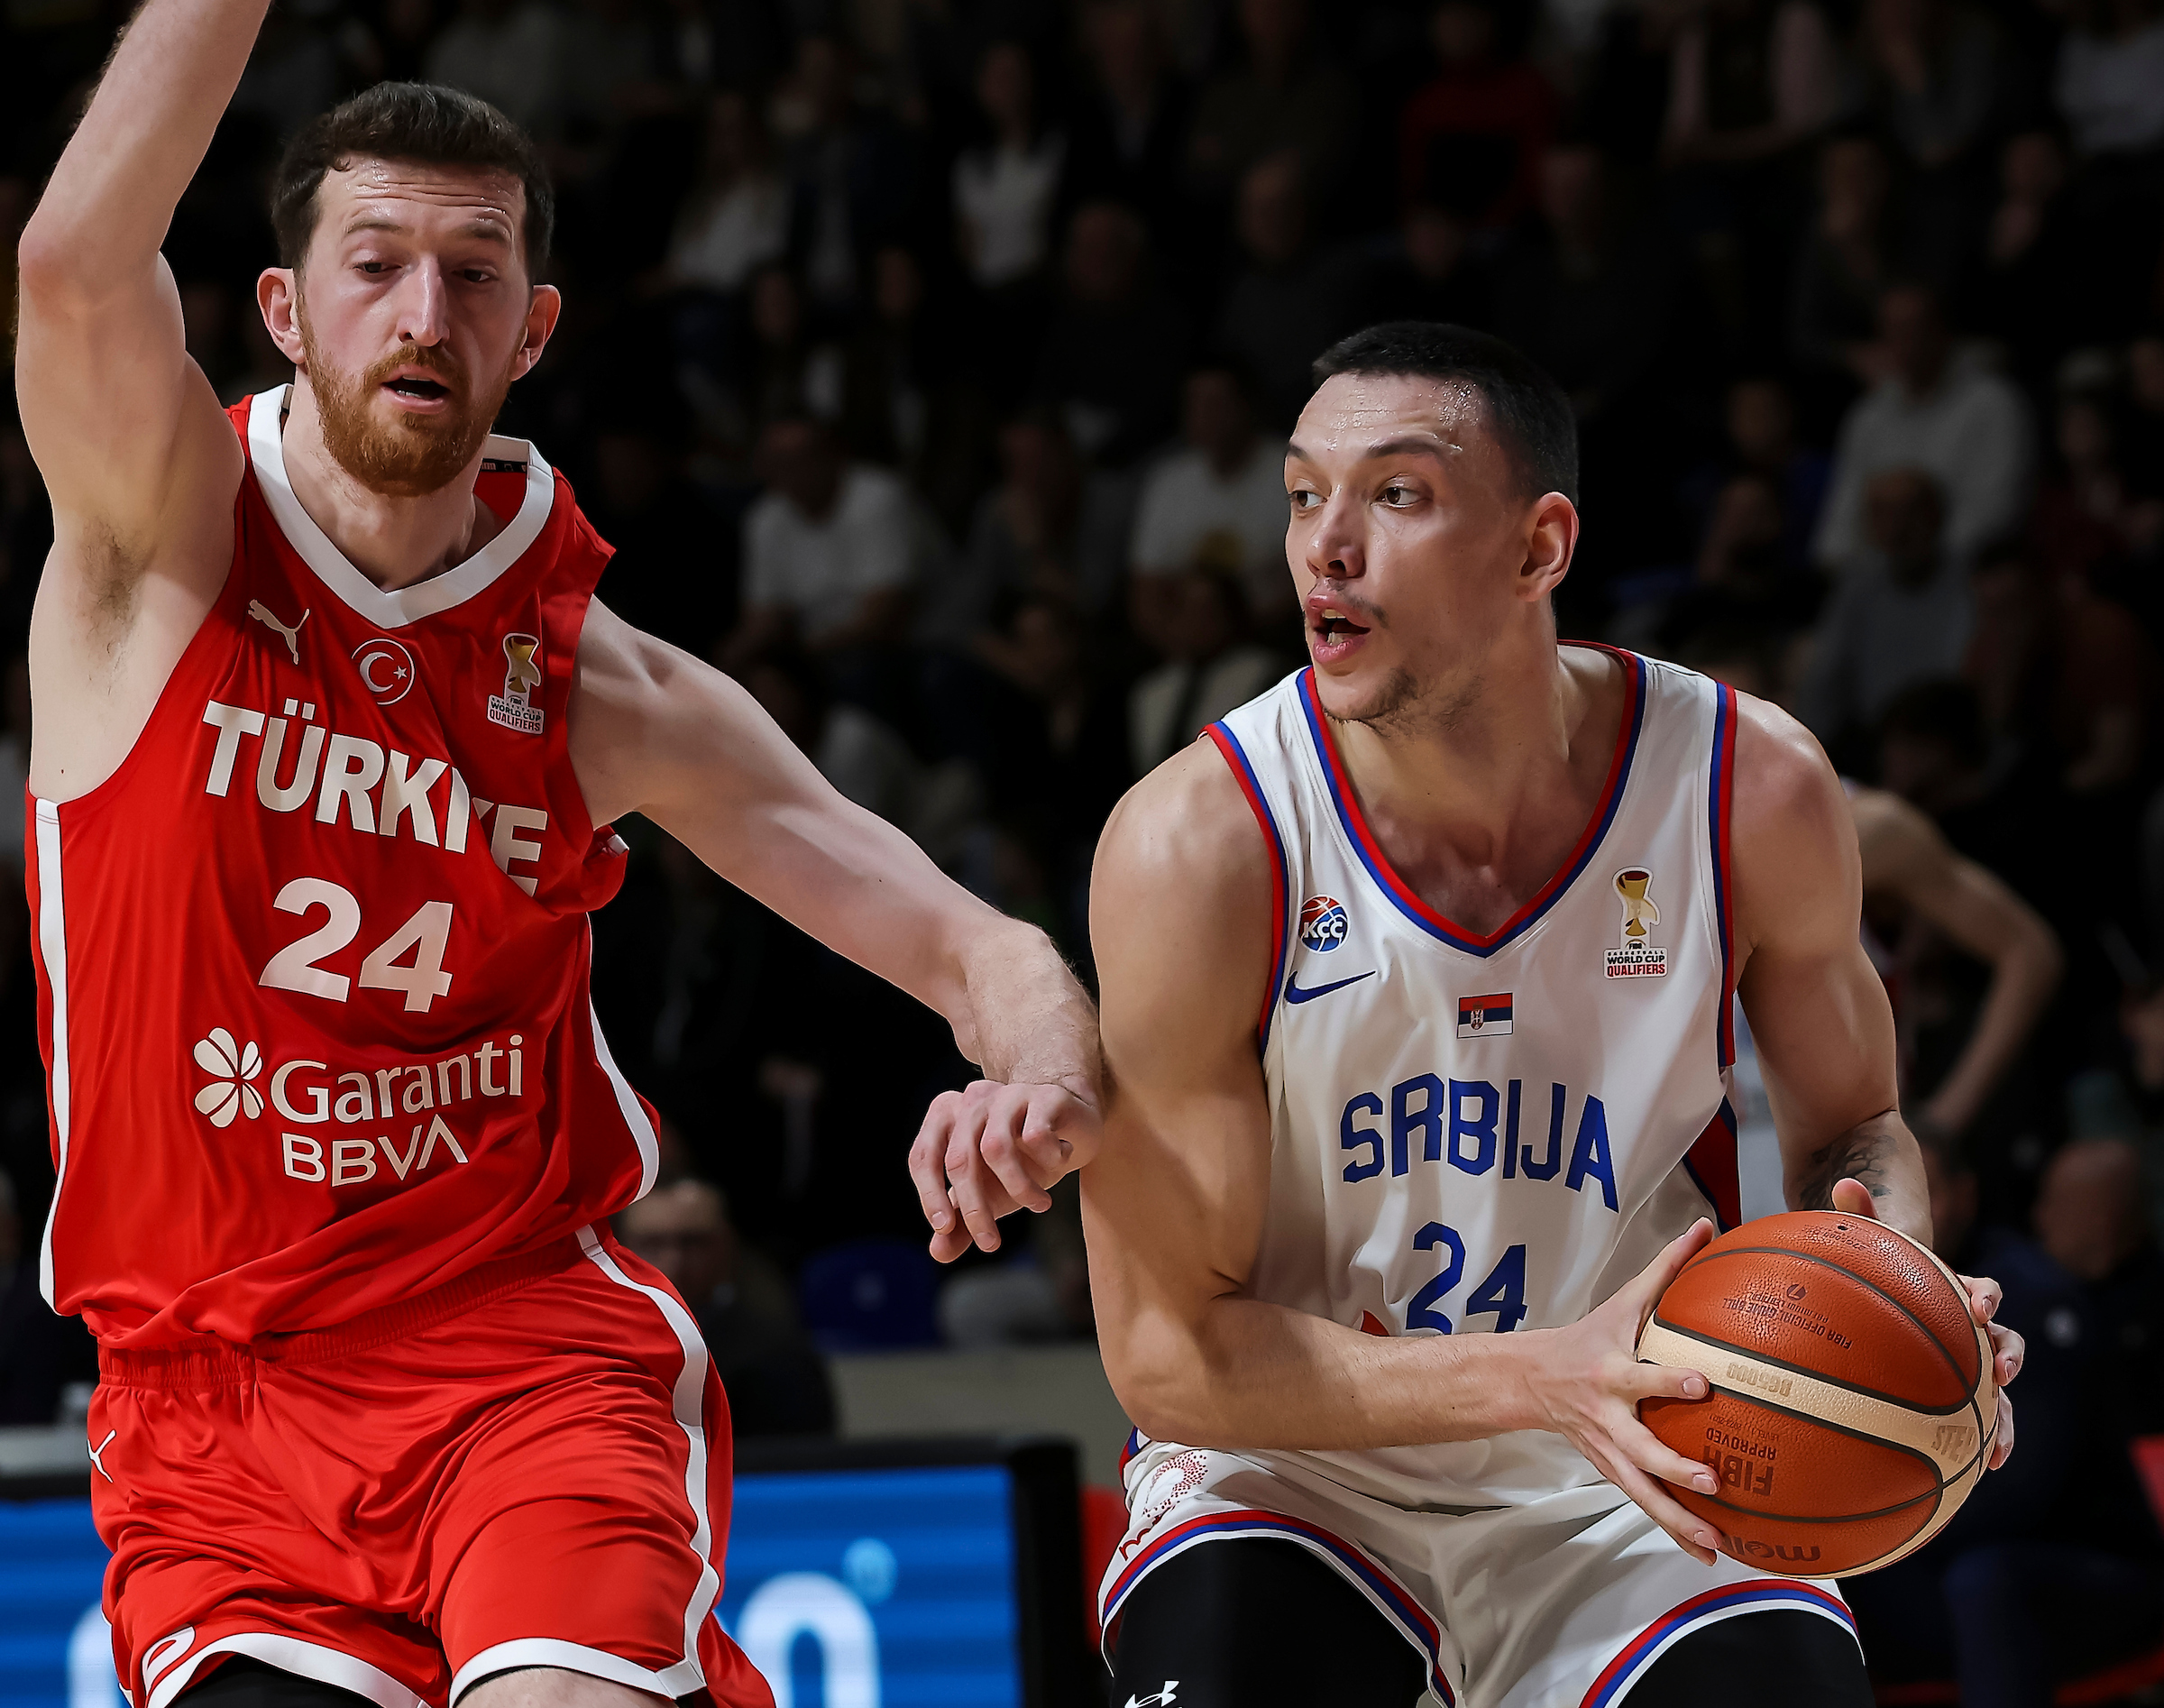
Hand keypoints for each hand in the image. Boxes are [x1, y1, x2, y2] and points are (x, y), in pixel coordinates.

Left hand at [908, 1080, 1100, 1262]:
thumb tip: (938, 1253)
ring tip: (1041, 1206)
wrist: (1072, 1129)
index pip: (923, 1158)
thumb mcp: (988, 1193)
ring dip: (1019, 1188)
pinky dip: (1048, 1159)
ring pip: (996, 1148)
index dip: (929, 1196)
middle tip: (991, 1245)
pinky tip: (1060, 1161)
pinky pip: (1036, 1135)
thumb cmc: (1020, 1161)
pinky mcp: (1041, 1095)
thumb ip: (961, 1222)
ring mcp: (1006, 1095)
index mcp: (945, 1116)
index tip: (944, 1229)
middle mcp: (971, 1100)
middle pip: (959, 1160)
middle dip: (975, 1209)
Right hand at [1527, 1219, 1724, 1564]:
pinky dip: (1674, 1530)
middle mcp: (1608, 1418)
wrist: (1528, 1379)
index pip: (1641, 1377)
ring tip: (1715, 1540)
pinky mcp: (1612, 1471)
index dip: (1669, 1380)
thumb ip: (1667, 1267)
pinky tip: (1708, 1552)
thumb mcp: (1623, 1300)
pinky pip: (1645, 1504)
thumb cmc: (1588, 1336)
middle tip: (1712, 1480)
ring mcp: (1607, 1451)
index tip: (1703, 1384)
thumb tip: (1709, 1227)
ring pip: (1642, 1492)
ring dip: (1677, 1518)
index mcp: (1611, 1374)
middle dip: (1674, 1468)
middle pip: (1640, 1449)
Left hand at [1831, 1178, 2020, 1467]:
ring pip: (1997, 1392)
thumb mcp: (1865, 1244)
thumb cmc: (1871, 1273)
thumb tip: (1843, 1180)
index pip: (1979, 1291)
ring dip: (2005, 1416)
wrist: (1871, 1301)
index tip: (1977, 1306)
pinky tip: (1982, 1472)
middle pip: (2002, 1343)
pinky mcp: (1950, 1397)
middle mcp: (1965, 1331)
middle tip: (2002, 1372)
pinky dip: (1980, 1445)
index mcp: (1950, 1293)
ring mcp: (1961, 1366)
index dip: (1985, 1296)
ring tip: (1997, 1447)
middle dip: (2010, 1357)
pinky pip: (1972, 1423)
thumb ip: (1860, 1215)